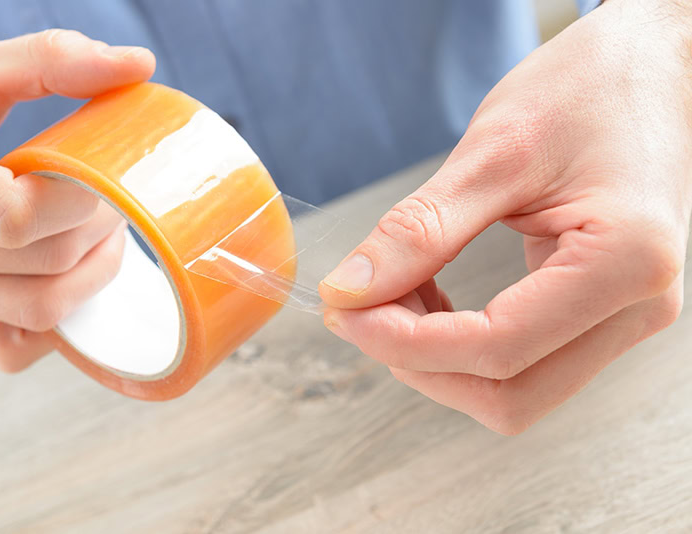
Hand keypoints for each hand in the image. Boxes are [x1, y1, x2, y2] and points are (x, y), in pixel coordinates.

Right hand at [0, 30, 154, 371]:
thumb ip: (46, 62)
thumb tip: (137, 63)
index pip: (20, 219)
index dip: (84, 200)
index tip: (107, 172)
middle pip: (46, 266)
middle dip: (102, 230)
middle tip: (114, 195)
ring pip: (38, 313)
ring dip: (91, 277)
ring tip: (97, 232)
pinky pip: (10, 347)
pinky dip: (53, 324)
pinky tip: (63, 275)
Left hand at [319, 0, 690, 433]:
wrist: (647, 64)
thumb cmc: (587, 89)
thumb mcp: (493, 154)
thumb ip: (419, 231)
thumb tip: (347, 292)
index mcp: (627, 262)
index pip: (499, 347)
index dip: (406, 342)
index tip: (344, 312)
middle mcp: (638, 305)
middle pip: (510, 395)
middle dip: (420, 362)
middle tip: (360, 309)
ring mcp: (624, 314)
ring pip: (515, 390)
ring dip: (438, 358)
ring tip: (393, 294)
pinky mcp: (600, 309)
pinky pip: (523, 359)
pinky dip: (461, 343)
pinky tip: (427, 296)